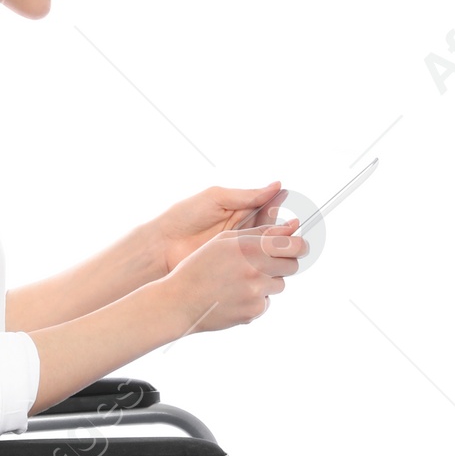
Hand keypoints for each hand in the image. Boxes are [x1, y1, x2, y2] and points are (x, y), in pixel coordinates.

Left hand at [153, 182, 286, 273]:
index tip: (292, 212)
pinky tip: (270, 264)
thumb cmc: (184, 217)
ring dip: (276, 250)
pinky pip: (254, 268)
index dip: (280, 210)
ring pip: (266, 251)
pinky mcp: (233, 269)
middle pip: (271, 232)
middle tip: (291, 232)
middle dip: (282, 232)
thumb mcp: (215, 199)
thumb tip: (277, 186)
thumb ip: (246, 195)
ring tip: (282, 248)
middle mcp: (242, 232)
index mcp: (239, 211)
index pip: (268, 210)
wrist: (161, 247)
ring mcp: (238, 252)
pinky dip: (264, 266)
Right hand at [161, 220, 307, 333]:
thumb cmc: (199, 267)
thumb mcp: (224, 242)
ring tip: (240, 282)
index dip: (299, 246)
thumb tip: (291, 228)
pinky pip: (265, 303)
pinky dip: (255, 300)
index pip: (294, 245)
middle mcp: (256, 269)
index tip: (297, 247)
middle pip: (291, 266)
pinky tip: (234, 297)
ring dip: (267, 283)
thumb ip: (259, 233)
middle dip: (283, 264)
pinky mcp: (253, 311)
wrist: (179, 302)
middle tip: (264, 265)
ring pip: (278, 285)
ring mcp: (256, 292)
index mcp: (250, 247)